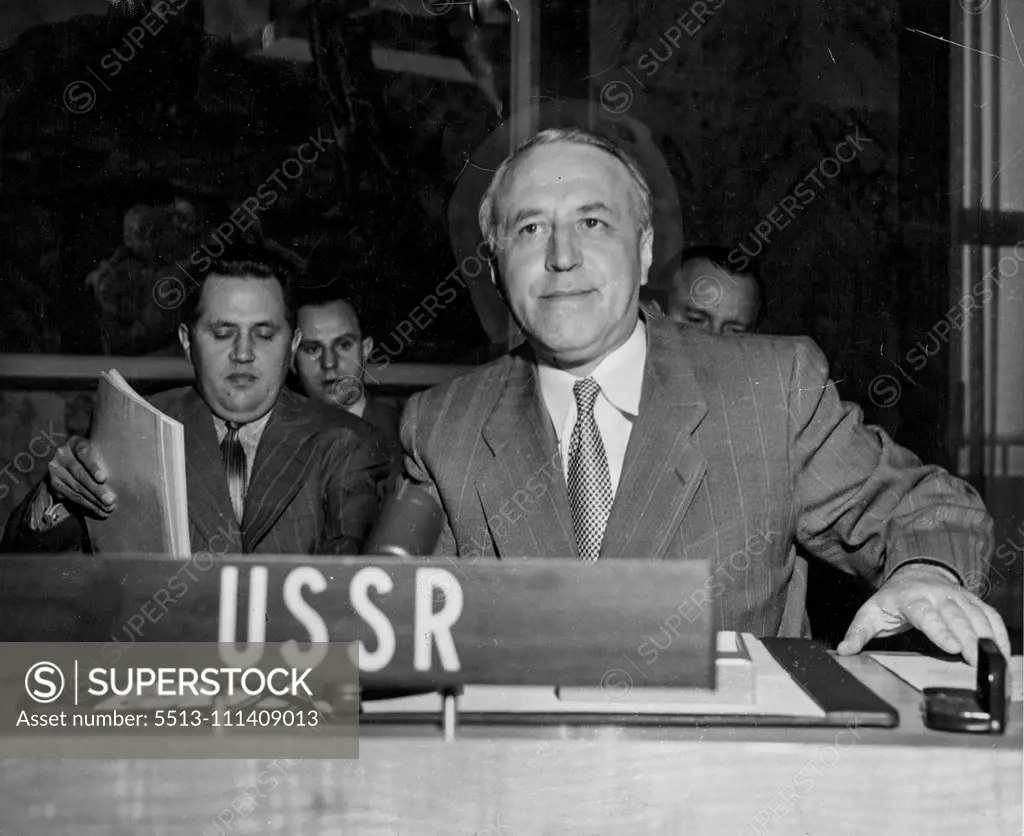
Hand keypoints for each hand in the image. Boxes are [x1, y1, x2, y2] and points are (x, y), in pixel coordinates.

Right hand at [47, 436, 115, 517]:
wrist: (72, 455)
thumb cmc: (94, 452)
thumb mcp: (99, 447)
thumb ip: (105, 455)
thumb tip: (125, 471)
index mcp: (75, 442)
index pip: (84, 453)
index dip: (93, 466)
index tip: (103, 479)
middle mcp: (62, 454)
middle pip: (80, 474)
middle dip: (96, 489)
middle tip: (110, 501)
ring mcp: (55, 469)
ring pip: (76, 487)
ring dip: (93, 500)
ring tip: (107, 508)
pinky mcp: (54, 483)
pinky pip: (71, 496)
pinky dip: (86, 504)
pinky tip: (98, 510)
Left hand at [837, 562, 1010, 664]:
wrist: (913, 573)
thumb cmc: (891, 600)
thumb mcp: (870, 614)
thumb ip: (858, 633)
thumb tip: (843, 651)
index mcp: (910, 598)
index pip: (926, 614)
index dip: (940, 629)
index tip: (953, 647)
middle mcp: (936, 594)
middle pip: (955, 616)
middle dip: (968, 638)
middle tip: (976, 661)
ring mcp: (957, 596)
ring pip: (976, 615)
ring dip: (987, 637)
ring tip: (994, 660)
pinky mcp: (972, 600)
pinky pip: (989, 614)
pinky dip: (999, 631)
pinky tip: (1003, 651)